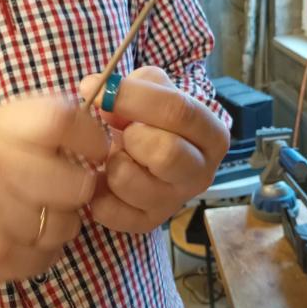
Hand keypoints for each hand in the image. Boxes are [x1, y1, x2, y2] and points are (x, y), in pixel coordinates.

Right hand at [0, 96, 107, 291]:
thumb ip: (36, 123)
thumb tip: (96, 130)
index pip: (62, 120)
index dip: (91, 136)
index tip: (97, 150)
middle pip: (78, 182)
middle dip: (77, 188)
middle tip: (57, 189)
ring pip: (68, 224)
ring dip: (59, 222)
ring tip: (29, 216)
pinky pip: (50, 256)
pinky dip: (42, 250)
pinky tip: (17, 239)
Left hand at [80, 67, 229, 232]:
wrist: (147, 155)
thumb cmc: (152, 119)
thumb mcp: (152, 90)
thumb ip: (130, 85)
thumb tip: (94, 89)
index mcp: (211, 135)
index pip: (179, 111)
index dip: (135, 98)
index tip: (102, 92)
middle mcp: (201, 174)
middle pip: (166, 154)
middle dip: (132, 137)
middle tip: (125, 133)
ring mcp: (174, 202)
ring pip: (129, 180)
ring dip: (113, 161)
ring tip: (118, 155)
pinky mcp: (146, 222)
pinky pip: (109, 209)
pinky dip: (97, 191)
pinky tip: (105, 179)